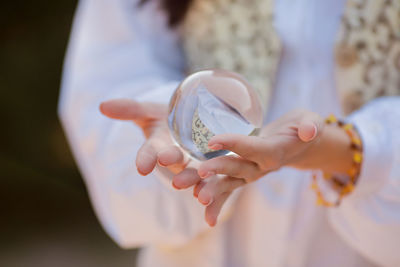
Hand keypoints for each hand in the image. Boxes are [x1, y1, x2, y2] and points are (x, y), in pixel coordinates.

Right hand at [100, 99, 241, 226]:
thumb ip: (129, 110)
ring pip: (194, 174)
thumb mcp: (148, 112)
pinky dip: (214, 194)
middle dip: (171, 160)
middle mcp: (175, 156)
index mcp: (159, 144)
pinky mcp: (212, 169)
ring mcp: (194, 164)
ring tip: (198, 193)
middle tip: (167, 160)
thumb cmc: (166, 120)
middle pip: (174, 159)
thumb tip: (102, 106)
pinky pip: (213, 181)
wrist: (191, 127)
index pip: (149, 151)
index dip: (145, 159)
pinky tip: (215, 201)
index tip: (142, 167)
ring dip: (194, 182)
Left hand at [194, 110, 353, 224]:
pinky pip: (227, 191)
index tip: (212, 140)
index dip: (234, 144)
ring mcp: (250, 174)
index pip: (253, 148)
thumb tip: (309, 130)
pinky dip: (216, 203)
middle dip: (216, 170)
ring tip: (181, 187)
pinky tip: (204, 217)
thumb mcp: (310, 120)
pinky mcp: (242, 177)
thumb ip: (311, 125)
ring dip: (206, 187)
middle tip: (197, 172)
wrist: (298, 146)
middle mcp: (260, 167)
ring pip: (226, 182)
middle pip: (236, 169)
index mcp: (274, 152)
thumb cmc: (302, 127)